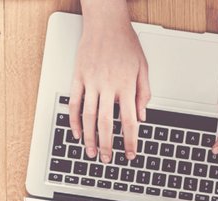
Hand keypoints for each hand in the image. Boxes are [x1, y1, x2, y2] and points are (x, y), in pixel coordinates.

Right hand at [71, 0, 148, 161]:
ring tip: (90, 151)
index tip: (130, 154)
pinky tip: (77, 132)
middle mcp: (108, 86)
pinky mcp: (78, 78)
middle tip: (106, 159)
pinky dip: (74, 120)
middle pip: (106, 123)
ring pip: (89, 117)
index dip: (130, 141)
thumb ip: (144, 93)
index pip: (129, 120)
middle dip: (107, 145)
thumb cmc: (125, 43)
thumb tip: (142, 116)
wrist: (105, 24)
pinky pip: (74, 104)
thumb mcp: (143, 67)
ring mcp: (91, 82)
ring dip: (89, 137)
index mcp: (126, 85)